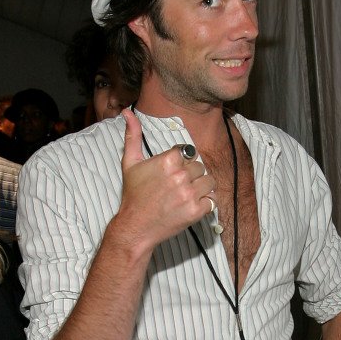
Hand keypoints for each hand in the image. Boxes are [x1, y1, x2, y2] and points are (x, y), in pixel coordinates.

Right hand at [118, 109, 214, 247]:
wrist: (135, 227)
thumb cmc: (133, 195)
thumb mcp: (130, 163)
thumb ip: (132, 135)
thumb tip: (127, 112)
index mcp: (168, 160)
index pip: (189, 152)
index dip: (182, 162)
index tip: (171, 173)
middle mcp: (181, 176)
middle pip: (200, 166)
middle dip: (191, 174)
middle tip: (177, 186)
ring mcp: (190, 194)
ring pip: (210, 181)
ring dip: (202, 187)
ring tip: (186, 194)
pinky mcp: (196, 211)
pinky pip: (213, 200)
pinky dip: (206, 202)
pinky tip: (192, 204)